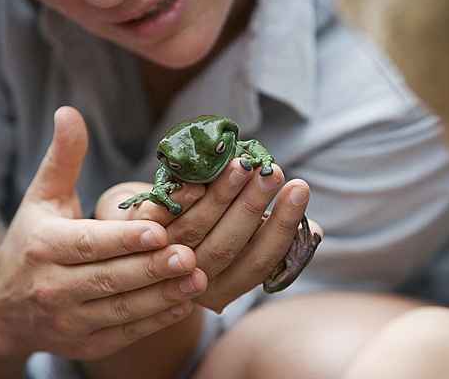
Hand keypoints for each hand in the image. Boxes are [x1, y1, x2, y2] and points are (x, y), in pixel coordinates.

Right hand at [0, 107, 207, 361]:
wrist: (5, 307)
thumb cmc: (33, 243)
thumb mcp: (43, 199)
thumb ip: (64, 159)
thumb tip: (69, 111)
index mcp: (44, 247)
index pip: (88, 243)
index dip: (123, 239)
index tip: (159, 230)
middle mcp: (53, 288)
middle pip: (109, 278)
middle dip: (152, 268)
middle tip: (190, 255)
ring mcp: (69, 322)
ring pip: (122, 309)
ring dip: (162, 295)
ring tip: (198, 278)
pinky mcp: (86, 345)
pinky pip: (125, 333)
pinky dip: (155, 319)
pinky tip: (184, 302)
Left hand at [97, 159, 321, 312]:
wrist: (139, 238)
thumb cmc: (206, 231)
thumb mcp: (241, 238)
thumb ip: (270, 234)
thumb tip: (314, 230)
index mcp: (225, 285)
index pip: (259, 261)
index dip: (282, 225)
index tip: (299, 189)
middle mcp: (192, 280)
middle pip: (226, 246)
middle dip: (252, 206)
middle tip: (273, 172)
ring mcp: (160, 261)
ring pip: (194, 230)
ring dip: (220, 196)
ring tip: (242, 164)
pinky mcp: (133, 238)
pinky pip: (156, 218)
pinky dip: (179, 197)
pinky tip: (199, 175)